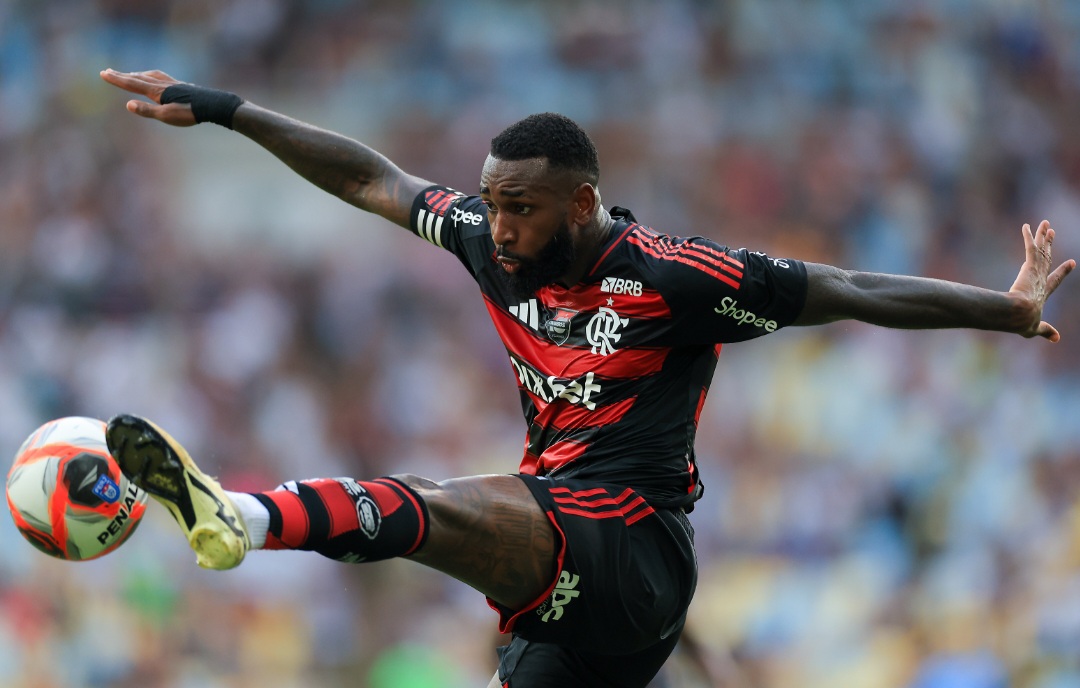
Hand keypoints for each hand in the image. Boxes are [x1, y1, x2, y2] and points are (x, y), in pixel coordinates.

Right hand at [99, 68, 196, 126]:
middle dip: (121, 75)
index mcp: (155, 91)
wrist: (212, 105)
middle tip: (107, 71)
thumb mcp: (166, 116)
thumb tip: (128, 104)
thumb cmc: (189, 113)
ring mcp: (171, 83)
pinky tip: (155, 78)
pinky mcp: (180, 85)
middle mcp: (161, 84)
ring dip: (136, 74)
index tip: (103, 73)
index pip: (131, 84)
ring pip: (148, 76)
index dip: (116, 79)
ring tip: (128, 74)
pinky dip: (151, 75)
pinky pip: (160, 77)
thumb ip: (147, 110)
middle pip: (137, 77)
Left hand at [1009, 220, 1074, 340]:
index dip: (1062, 271)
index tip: (1071, 263)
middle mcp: (1041, 280)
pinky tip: (1026, 226)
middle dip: (1050, 245)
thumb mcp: (1035, 328)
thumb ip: (1045, 331)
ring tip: (1045, 224)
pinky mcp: (1029, 267)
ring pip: (1041, 250)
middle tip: (1052, 233)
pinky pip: (1029, 248)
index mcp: (1043, 293)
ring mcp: (1036, 272)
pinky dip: (1029, 236)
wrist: (1019, 314)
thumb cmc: (1023, 322)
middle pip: (1047, 258)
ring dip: (1043, 236)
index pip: (1054, 280)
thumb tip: (1057, 339)